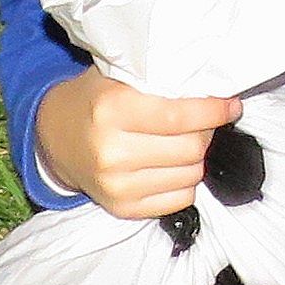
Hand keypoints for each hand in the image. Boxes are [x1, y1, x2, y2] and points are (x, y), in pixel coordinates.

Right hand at [34, 67, 243, 218]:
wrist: (54, 137)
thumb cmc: (93, 99)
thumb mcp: (117, 77)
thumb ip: (159, 82)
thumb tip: (212, 90)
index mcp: (111, 110)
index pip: (180, 116)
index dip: (214, 111)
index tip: (231, 105)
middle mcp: (112, 152)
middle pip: (191, 148)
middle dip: (206, 132)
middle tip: (204, 122)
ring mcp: (117, 185)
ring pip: (191, 175)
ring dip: (198, 157)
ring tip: (186, 141)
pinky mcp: (122, 208)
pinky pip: (181, 198)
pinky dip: (186, 180)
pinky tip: (174, 164)